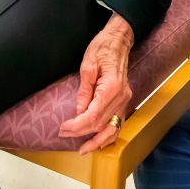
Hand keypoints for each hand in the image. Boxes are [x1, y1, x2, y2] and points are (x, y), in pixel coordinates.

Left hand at [59, 14, 134, 153]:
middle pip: (101, 124)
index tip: (64, 128)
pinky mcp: (125, 101)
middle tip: (64, 134)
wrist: (119, 40)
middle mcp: (122, 97)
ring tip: (84, 149)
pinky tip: (98, 140)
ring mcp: (126, 100)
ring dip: (98, 141)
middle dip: (81, 133)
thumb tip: (79, 112)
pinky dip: (108, 135)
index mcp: (112, 88)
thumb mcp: (87, 65)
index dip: (77, 125)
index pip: (93, 115)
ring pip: (113, 129)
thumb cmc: (103, 47)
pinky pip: (118, 123)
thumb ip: (84, 91)